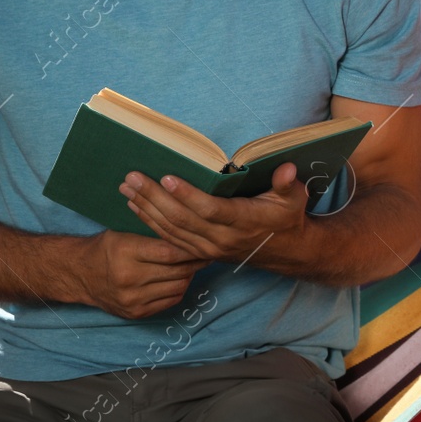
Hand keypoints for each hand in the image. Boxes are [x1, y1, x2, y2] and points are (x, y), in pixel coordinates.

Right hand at [76, 229, 211, 319]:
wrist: (79, 275)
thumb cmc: (105, 248)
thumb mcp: (124, 233)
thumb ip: (153, 233)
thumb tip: (187, 230)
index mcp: (126, 253)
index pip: (169, 252)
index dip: (190, 247)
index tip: (204, 241)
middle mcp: (129, 279)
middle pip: (177, 271)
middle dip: (196, 262)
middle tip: (207, 252)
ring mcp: (132, 300)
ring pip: (177, 287)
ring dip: (190, 276)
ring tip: (195, 264)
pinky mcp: (135, 313)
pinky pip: (170, 301)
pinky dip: (179, 289)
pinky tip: (181, 278)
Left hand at [118, 162, 309, 266]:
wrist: (285, 252)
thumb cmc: (286, 218)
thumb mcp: (294, 199)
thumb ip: (287, 184)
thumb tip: (287, 169)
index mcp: (243, 222)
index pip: (210, 210)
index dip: (187, 196)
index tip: (167, 177)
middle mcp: (222, 239)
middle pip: (182, 220)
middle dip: (154, 198)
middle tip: (132, 178)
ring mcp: (208, 248)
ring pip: (171, 231)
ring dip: (146, 209)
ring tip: (126, 188)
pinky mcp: (199, 252)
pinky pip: (170, 239)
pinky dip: (150, 223)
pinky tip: (134, 207)